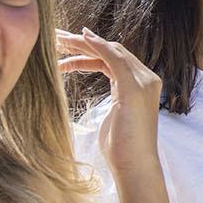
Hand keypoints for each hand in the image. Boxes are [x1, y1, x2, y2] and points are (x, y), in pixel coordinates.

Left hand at [57, 28, 161, 178]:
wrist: (135, 165)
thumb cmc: (122, 149)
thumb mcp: (115, 119)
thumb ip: (114, 103)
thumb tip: (107, 104)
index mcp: (141, 86)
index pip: (114, 60)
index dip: (89, 52)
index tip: (65, 50)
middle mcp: (146, 79)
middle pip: (112, 52)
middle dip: (83, 44)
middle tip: (56, 37)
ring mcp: (142, 81)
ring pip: (111, 51)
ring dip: (83, 43)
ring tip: (58, 40)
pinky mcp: (134, 86)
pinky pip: (113, 58)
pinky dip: (97, 46)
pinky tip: (80, 38)